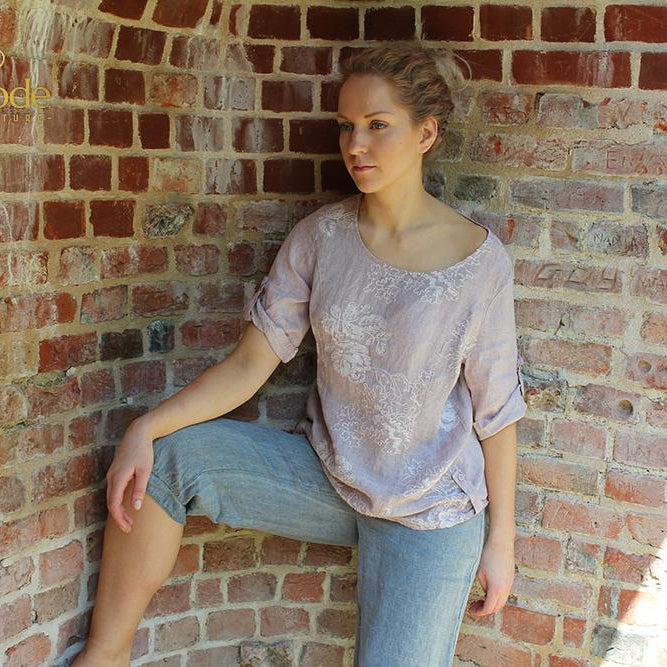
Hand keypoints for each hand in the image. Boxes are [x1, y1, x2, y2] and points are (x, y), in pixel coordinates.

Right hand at [105, 419, 154, 533]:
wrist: (138, 433)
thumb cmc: (143, 451)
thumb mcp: (145, 471)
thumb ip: (140, 489)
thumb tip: (135, 508)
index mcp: (118, 478)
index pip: (114, 505)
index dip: (119, 518)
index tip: (127, 529)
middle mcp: (111, 477)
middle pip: (110, 503)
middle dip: (119, 517)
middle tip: (129, 528)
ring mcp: (111, 474)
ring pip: (110, 497)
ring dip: (118, 509)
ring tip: (129, 520)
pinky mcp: (115, 471)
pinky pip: (113, 490)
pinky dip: (117, 501)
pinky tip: (125, 505)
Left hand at [468, 536, 514, 615]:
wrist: (501, 542)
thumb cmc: (488, 555)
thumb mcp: (480, 572)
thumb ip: (483, 586)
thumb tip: (485, 593)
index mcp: (496, 589)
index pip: (489, 608)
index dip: (479, 612)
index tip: (471, 609)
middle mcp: (506, 589)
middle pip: (497, 607)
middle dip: (485, 610)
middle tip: (475, 605)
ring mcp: (510, 583)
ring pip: (502, 601)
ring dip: (492, 603)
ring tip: (481, 599)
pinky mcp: (510, 578)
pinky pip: (504, 593)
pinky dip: (496, 597)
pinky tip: (488, 590)